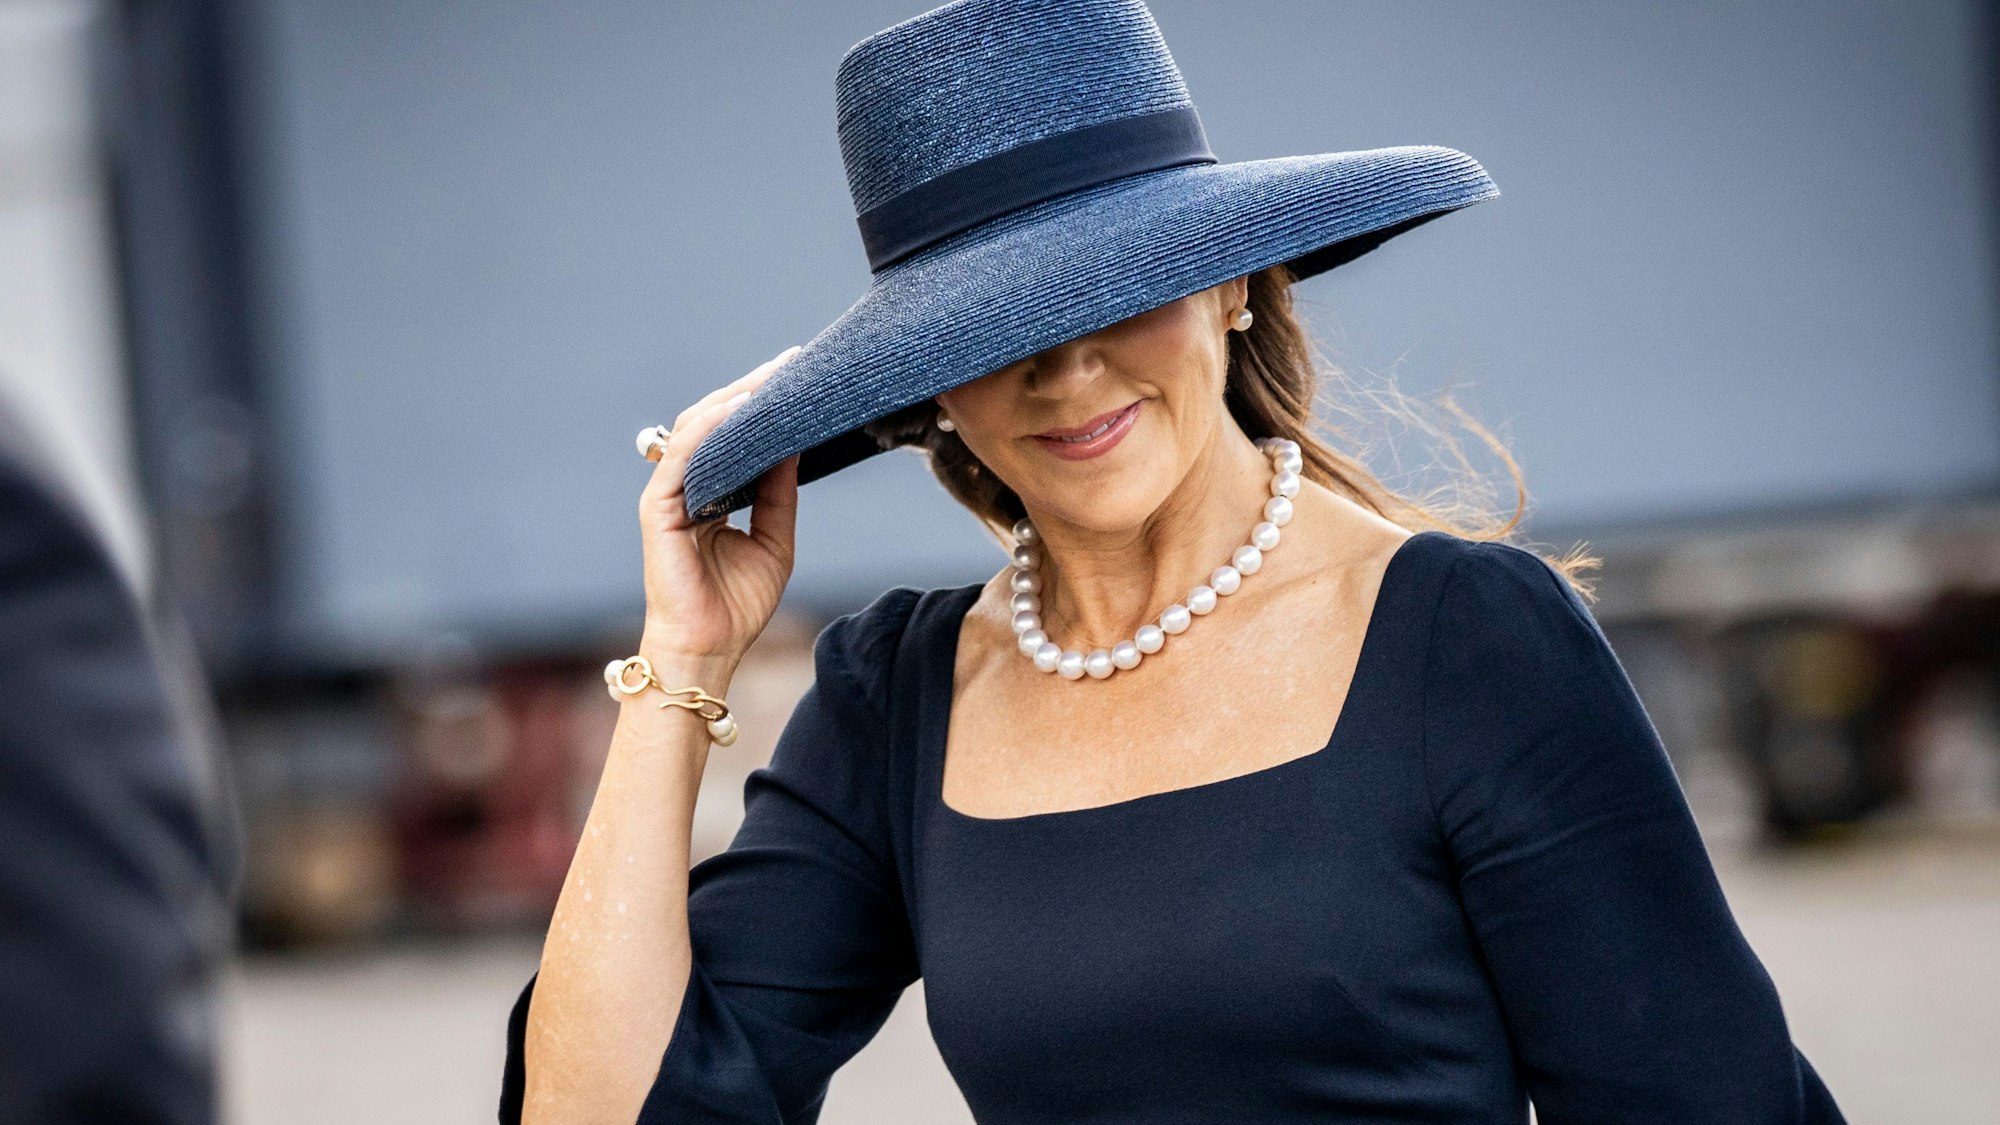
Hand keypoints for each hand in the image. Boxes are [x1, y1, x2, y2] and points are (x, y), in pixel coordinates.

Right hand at [635, 345, 802, 665]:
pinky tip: (740, 408)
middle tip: (790, 363)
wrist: (708, 649)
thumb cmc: (736, 606)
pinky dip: (710, 428)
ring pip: (697, 429)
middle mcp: (686, 488)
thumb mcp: (775, 540)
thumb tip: (794, 445)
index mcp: (711, 494)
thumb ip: (779, 493)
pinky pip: (682, 455)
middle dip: (751, 390)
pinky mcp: (657, 507)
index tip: (798, 379)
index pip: (733, 438)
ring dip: (734, 399)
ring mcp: (668, 495)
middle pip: (714, 423)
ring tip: (770, 376)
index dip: (762, 407)